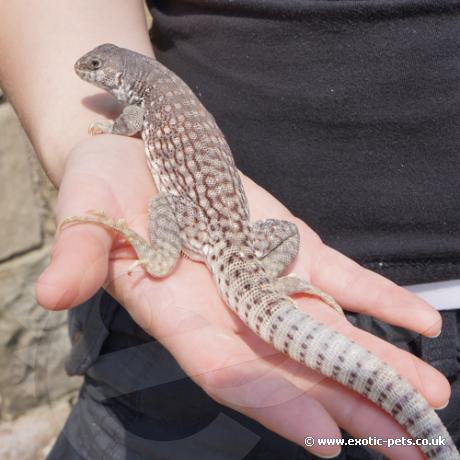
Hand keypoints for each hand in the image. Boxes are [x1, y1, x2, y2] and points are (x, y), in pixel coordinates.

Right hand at [37, 133, 447, 458]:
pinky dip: (376, 299)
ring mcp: (263, 276)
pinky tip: (420, 321)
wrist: (140, 152)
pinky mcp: (285, 245)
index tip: (328, 440)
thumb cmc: (102, 181)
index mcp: (175, 309)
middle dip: (347, 404)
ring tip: (428, 398)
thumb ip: (79, 252)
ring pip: (323, 329)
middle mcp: (225, 306)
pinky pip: (337, 276)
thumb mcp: (82, 207)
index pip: (227, 368)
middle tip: (413, 444)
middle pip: (291, 366)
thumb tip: (51, 292)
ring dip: (376, 363)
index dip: (273, 401)